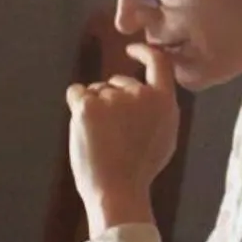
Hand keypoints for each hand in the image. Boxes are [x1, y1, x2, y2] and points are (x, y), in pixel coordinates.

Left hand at [67, 42, 180, 236]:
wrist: (118, 192)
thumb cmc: (140, 170)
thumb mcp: (165, 135)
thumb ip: (158, 108)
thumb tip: (146, 90)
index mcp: (163, 101)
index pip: (158, 62)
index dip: (144, 52)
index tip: (131, 49)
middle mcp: (140, 94)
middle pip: (117, 83)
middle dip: (111, 100)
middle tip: (112, 136)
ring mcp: (113, 98)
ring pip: (96, 91)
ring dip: (94, 108)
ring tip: (101, 140)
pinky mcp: (88, 106)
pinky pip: (76, 92)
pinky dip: (76, 105)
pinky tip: (83, 129)